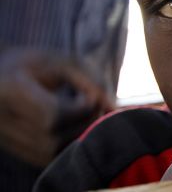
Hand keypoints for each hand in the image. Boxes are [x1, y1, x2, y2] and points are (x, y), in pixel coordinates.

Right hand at [0, 49, 112, 166]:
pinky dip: (68, 146)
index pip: (51, 115)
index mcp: (10, 89)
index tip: (89, 97)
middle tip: (94, 108)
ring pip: (49, 153)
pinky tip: (75, 127)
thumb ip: (90, 80)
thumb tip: (112, 108)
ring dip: (78, 137)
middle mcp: (0, 119)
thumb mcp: (62, 61)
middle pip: (51, 138)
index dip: (80, 110)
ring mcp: (3, 138)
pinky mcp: (12, 149)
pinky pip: (45, 159)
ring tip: (85, 117)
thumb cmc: (35, 65)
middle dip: (83, 125)